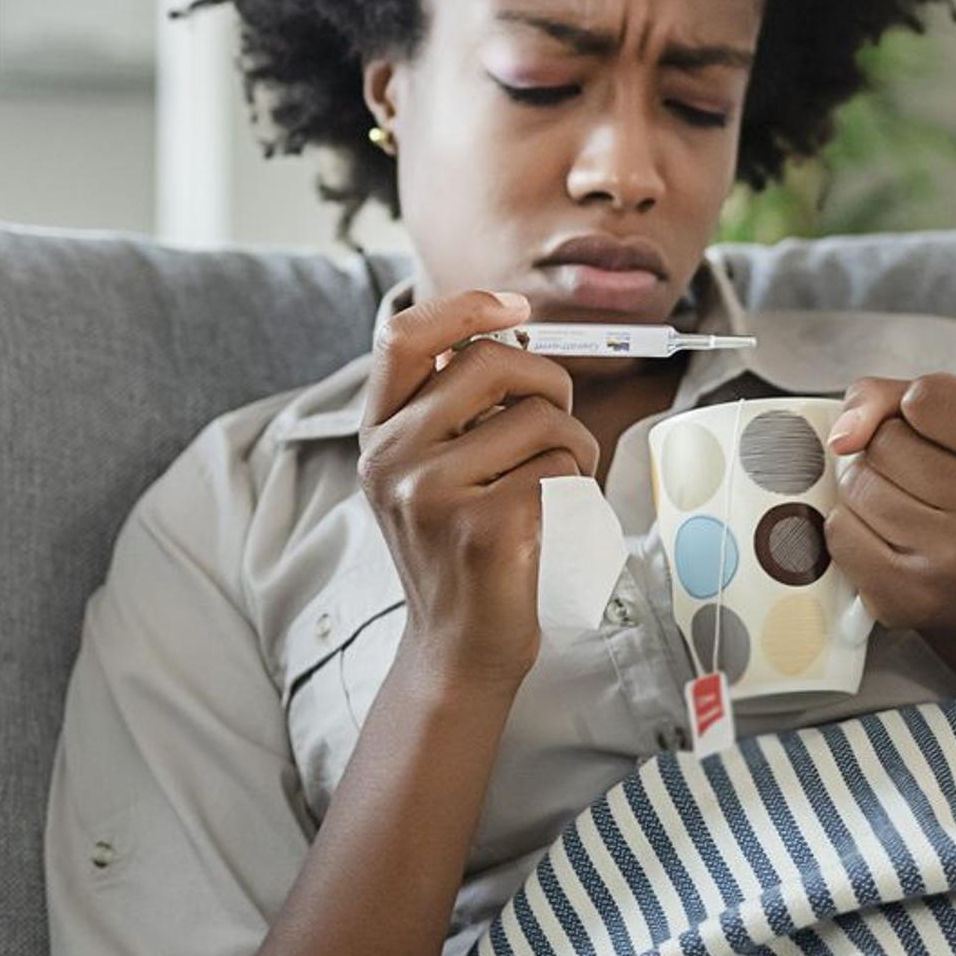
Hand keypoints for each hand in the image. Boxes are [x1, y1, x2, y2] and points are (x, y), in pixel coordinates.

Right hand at [359, 290, 599, 693]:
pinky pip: (562, 466)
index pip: (402, 337)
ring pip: (540, 417)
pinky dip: (577, 486)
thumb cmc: (461, 550)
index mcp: (377, 435)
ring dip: (573, 444)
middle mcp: (392, 458)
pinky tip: (555, 519)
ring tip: (557, 485)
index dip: (464, 307)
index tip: (515, 309)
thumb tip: (508, 330)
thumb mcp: (429, 472)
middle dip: (547, 380)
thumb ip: (448, 409)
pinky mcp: (484, 526)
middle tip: (558, 417)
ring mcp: (433, 492)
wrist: (458, 649)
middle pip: (489, 362)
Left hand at [825, 373, 955, 637]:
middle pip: (887, 443)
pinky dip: (848, 527)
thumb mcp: (953, 427)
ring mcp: (955, 564)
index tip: (932, 435)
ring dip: (862, 488)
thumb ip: (888, 397)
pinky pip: (841, 531)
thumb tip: (844, 437)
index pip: (927, 397)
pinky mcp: (909, 598)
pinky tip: (882, 539)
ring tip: (899, 507)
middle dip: (884, 452)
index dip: (912, 409)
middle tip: (915, 481)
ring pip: (859, 485)